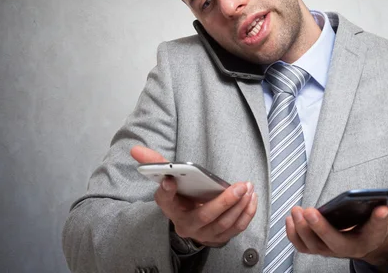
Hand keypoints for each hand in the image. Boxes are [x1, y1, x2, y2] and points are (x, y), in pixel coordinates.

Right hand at [131, 145, 257, 246]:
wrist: (189, 221)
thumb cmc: (180, 197)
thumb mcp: (167, 182)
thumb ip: (156, 164)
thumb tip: (135, 150)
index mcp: (171, 209)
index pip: (165, 200)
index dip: (167, 191)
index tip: (169, 180)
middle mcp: (186, 225)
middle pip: (204, 216)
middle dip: (224, 202)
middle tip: (239, 186)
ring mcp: (204, 234)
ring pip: (224, 224)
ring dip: (239, 206)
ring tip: (248, 188)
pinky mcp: (220, 237)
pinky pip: (236, 228)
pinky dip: (246, 214)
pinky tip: (252, 198)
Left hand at [286, 204, 387, 271]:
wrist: (364, 239)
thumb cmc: (371, 224)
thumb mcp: (384, 215)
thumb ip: (385, 209)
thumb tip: (383, 204)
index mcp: (370, 238)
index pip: (375, 230)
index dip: (378, 219)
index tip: (381, 209)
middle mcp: (350, 248)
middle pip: (335, 243)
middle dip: (321, 228)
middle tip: (311, 211)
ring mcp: (331, 250)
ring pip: (315, 246)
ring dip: (302, 229)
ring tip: (297, 211)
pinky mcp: (318, 247)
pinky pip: (303, 246)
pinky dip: (293, 234)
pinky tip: (291, 218)